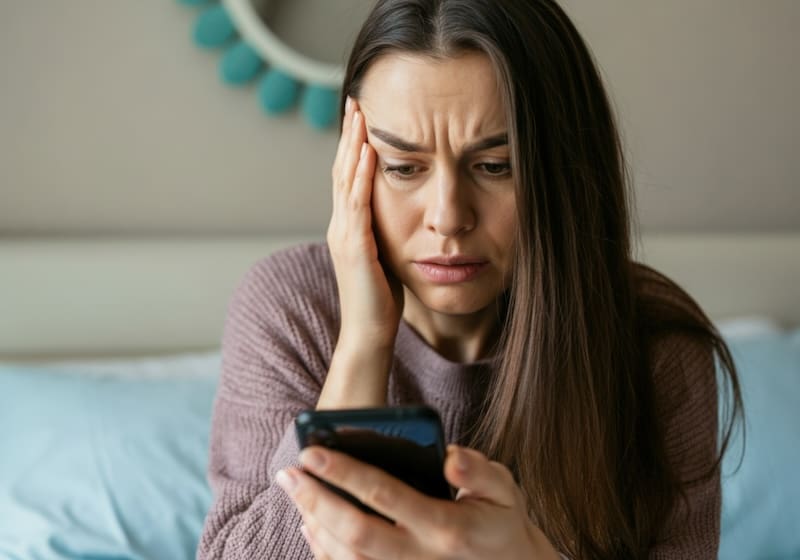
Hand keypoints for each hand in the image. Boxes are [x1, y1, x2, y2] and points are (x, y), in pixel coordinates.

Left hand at [276, 444, 561, 559]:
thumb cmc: (501, 523)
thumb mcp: (505, 490)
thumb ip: (479, 471)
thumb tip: (450, 456)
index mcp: (446, 528)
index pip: (384, 496)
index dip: (345, 473)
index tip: (313, 451)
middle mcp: (420, 558)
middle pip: (356, 532)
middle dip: (316, 499)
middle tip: (290, 472)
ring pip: (348, 559)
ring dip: (315, 524)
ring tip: (295, 491)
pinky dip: (325, 552)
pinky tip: (311, 523)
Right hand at [319, 97, 402, 408]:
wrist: (368, 335)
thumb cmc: (380, 302)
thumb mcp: (383, 259)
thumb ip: (383, 234)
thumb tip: (398, 216)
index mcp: (347, 228)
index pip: (348, 178)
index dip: (353, 146)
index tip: (361, 117)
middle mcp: (340, 227)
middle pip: (342, 170)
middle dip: (349, 134)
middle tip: (355, 101)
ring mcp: (344, 235)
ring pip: (345, 180)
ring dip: (352, 145)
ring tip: (359, 114)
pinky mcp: (355, 247)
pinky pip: (357, 204)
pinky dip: (360, 176)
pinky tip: (367, 152)